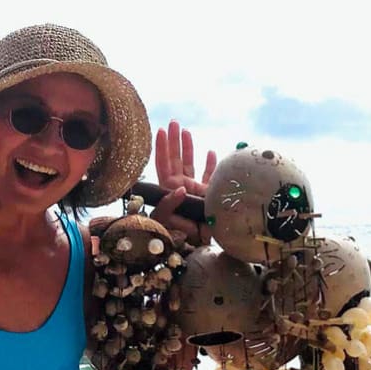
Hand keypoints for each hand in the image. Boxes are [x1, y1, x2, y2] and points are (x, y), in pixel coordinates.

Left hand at [151, 121, 216, 245]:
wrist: (197, 247)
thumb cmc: (178, 237)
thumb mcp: (168, 221)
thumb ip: (170, 205)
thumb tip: (181, 188)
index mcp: (168, 190)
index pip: (162, 165)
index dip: (161, 148)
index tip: (160, 130)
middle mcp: (179, 187)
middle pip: (175, 159)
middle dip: (173, 141)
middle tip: (173, 122)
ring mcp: (193, 189)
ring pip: (190, 164)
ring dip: (188, 147)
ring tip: (185, 130)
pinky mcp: (207, 194)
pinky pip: (209, 176)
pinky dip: (210, 164)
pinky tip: (210, 152)